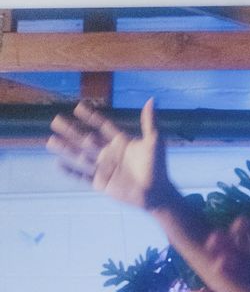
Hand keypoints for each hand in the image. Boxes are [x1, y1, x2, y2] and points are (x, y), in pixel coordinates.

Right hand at [46, 99, 176, 211]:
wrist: (157, 193)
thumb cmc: (158, 167)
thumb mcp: (155, 141)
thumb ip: (150, 121)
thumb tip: (152, 99)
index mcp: (121, 142)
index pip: (103, 126)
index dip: (91, 117)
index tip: (78, 107)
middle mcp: (110, 153)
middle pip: (86, 139)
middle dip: (71, 130)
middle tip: (55, 120)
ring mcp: (104, 168)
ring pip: (80, 155)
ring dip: (65, 148)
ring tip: (49, 140)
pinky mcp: (102, 182)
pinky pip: (83, 176)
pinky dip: (71, 171)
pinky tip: (58, 164)